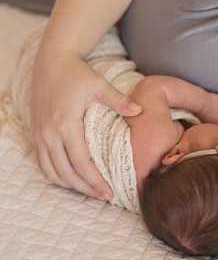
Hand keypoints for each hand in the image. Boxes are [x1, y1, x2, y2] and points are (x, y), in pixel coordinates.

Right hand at [30, 49, 140, 200]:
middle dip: (85, 189)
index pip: (81, 162)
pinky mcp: (36, 133)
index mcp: (66, 123)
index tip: (110, 192)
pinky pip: (42, 163)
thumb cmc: (77, 73)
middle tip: (104, 197)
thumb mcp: (99, 84)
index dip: (95, 180)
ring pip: (51, 171)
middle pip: (66, 173)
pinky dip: (56, 175)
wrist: (51, 61)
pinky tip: (72, 179)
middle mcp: (49, 132)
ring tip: (90, 192)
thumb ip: (119, 100)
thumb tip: (140, 111)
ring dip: (70, 186)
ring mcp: (39, 134)